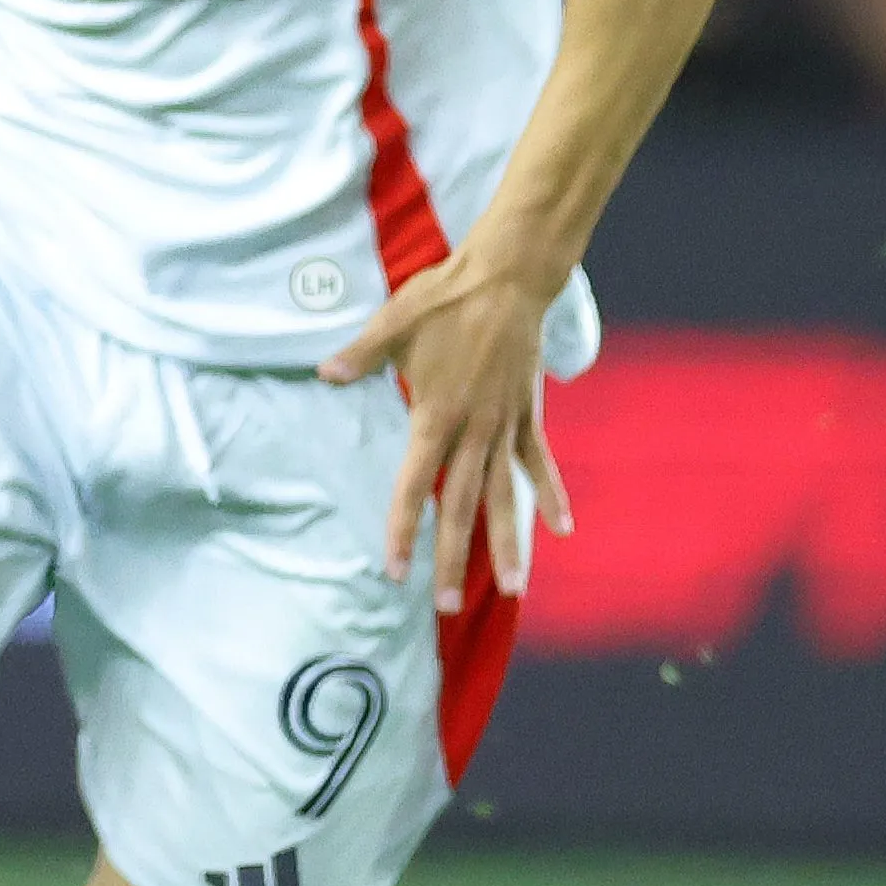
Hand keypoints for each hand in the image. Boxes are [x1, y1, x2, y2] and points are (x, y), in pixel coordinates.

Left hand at [316, 250, 575, 608]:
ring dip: (509, 544)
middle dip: (455, 558)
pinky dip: (550, 495)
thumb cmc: (444, 300)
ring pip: (505, 497)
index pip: (413, 487)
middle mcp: (475, 431)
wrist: (509, 279)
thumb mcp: (391, 323)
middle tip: (447, 606)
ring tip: (516, 589)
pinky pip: (540, 465)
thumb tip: (324, 374)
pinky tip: (562, 529)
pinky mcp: (530, 414)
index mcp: (436, 417)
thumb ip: (359, 356)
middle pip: (462, 507)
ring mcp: (506, 426)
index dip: (403, 529)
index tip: (395, 569)